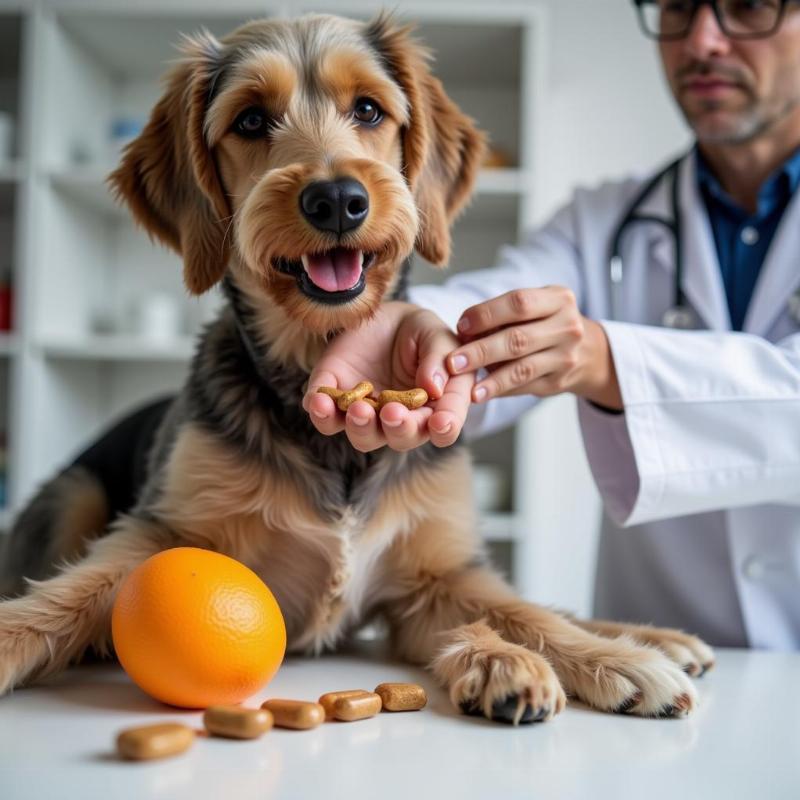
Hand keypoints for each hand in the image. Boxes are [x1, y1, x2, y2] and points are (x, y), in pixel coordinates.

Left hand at [303, 302, 474, 451]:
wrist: (382, 316)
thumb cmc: (420, 332)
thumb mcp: (437, 337)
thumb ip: (439, 360)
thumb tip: (433, 388)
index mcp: (433, 408)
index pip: (443, 428)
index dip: (444, 428)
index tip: (439, 422)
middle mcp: (400, 419)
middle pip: (400, 438)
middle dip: (398, 429)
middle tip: (392, 413)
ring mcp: (366, 413)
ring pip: (362, 436)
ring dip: (360, 427)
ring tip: (358, 409)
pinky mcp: (335, 398)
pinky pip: (325, 416)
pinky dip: (320, 412)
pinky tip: (319, 399)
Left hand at [447, 287, 621, 409]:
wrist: (588, 351)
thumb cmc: (547, 323)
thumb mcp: (536, 307)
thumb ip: (503, 315)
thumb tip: (464, 333)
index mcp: (558, 299)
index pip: (519, 303)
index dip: (487, 314)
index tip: (461, 326)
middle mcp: (567, 327)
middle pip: (518, 339)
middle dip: (481, 350)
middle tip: (453, 362)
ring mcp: (566, 357)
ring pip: (522, 369)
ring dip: (490, 378)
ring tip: (466, 387)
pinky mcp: (559, 382)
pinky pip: (524, 387)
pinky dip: (500, 390)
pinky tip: (480, 393)